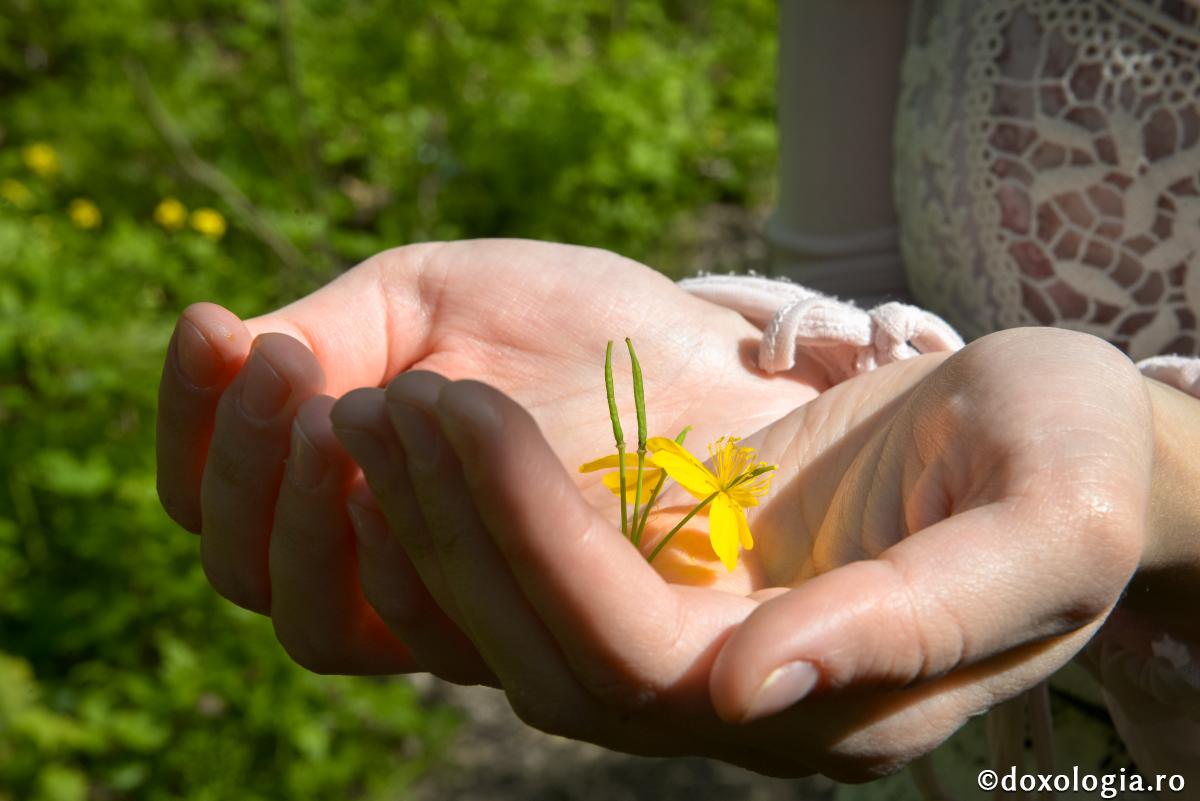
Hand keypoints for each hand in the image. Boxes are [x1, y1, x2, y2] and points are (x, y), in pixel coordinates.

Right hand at [155, 239, 819, 677]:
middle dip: (242, 462)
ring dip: (299, 511)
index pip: (213, 492)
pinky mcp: (517, 637)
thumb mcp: (437, 300)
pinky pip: (415, 632)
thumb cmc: (572, 327)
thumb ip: (331, 336)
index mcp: (341, 481)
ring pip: (311, 621)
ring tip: (342, 408)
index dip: (192, 416)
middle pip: (243, 569)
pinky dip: (389, 551)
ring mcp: (443, 606)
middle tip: (281, 364)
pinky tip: (406, 470)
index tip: (213, 323)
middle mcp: (375, 559)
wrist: (704, 365)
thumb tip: (224, 351)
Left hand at [351, 326, 1152, 778]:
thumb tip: (755, 688)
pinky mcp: (670, 596)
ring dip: (439, 521)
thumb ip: (921, 620)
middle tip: (388, 398)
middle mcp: (741, 701)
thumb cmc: (1068, 461)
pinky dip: (466, 517)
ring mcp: (695, 654)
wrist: (1047, 438)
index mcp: (828, 702)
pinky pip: (536, 587)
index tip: (466, 407)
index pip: (639, 655)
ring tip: (382, 405)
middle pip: (551, 655)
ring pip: (522, 631)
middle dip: (457, 524)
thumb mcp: (1046, 523)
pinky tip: (422, 437)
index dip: (539, 540)